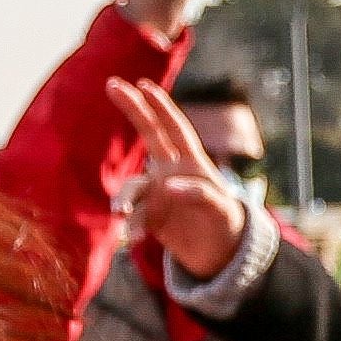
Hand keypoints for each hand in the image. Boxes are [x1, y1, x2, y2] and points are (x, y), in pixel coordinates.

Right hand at [120, 79, 251, 280]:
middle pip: (150, 134)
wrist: (220, 256)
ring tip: (121, 215)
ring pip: (133, 187)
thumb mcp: (220, 209)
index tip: (144, 85)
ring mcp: (158, 192)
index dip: (161, 107)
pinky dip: (131, 227)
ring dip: (125, 199)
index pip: (176, 129)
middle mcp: (171, 172)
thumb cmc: (228, 225)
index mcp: (193, 163)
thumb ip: (198, 193)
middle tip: (112, 83)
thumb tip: (167, 186)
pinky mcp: (149, 216)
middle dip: (133, 109)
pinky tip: (134, 238)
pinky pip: (133, 217)